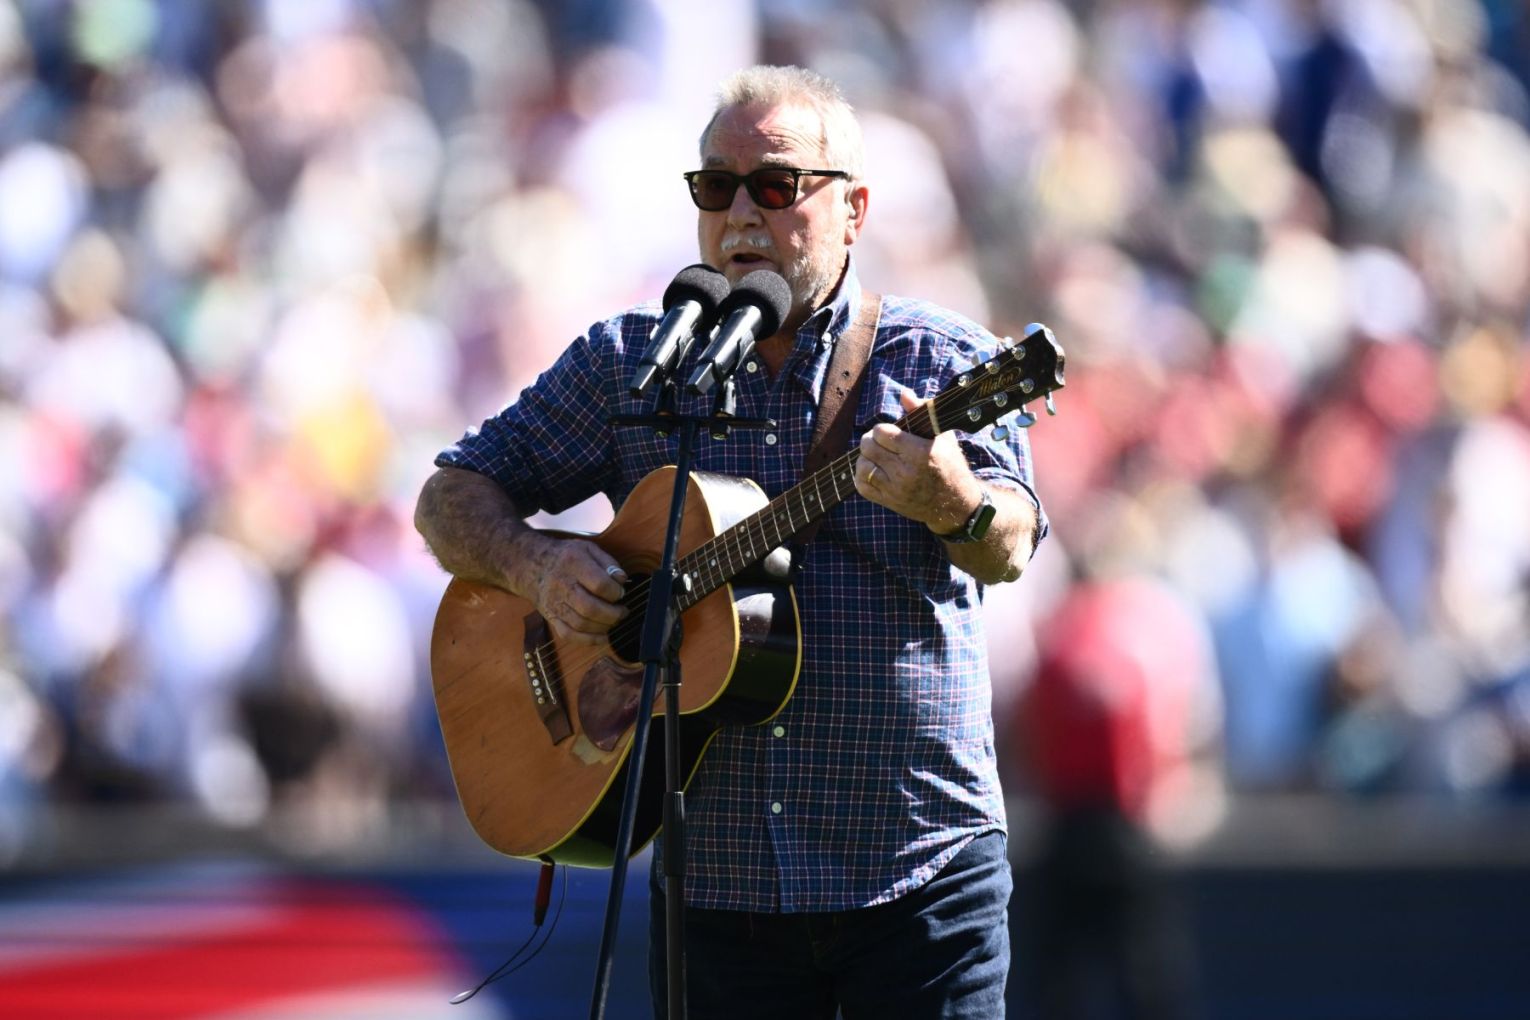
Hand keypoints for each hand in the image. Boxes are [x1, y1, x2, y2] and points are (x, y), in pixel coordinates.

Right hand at [518, 534, 629, 645]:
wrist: (532, 565)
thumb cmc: (566, 557)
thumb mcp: (588, 548)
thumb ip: (608, 562)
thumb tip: (622, 580)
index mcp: (573, 563)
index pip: (599, 584)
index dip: (616, 592)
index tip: (621, 592)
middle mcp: (562, 585)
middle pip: (590, 608)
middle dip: (613, 614)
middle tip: (623, 612)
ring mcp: (554, 603)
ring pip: (581, 624)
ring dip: (603, 627)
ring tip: (614, 621)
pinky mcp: (551, 617)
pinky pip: (569, 635)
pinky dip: (588, 640)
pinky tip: (602, 637)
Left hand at [853, 388, 982, 532]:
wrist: (954, 503)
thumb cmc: (950, 464)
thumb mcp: (943, 435)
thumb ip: (922, 411)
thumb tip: (904, 393)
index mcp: (920, 452)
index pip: (882, 433)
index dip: (882, 429)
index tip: (889, 432)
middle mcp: (906, 472)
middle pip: (868, 447)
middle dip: (871, 440)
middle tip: (879, 442)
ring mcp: (896, 489)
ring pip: (862, 466)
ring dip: (866, 458)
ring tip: (877, 456)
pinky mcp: (889, 502)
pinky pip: (862, 486)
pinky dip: (863, 476)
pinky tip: (873, 470)